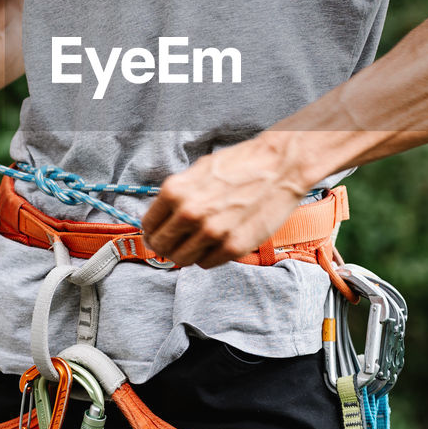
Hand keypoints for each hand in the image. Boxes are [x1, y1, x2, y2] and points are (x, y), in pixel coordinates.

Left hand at [141, 136, 306, 268]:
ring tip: (199, 242)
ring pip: (182, 259)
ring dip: (187, 253)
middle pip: (162, 246)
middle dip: (167, 246)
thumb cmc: (240, 164)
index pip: (148, 226)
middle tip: (177, 242)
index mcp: (175, 191)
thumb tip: (161, 218)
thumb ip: (177, 196)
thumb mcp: (197, 171)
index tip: (159, 234)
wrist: (279, 166)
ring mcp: (211, 232)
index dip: (153, 231)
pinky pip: (206, 264)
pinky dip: (208, 256)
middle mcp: (189, 213)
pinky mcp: (233, 246)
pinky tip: (217, 242)